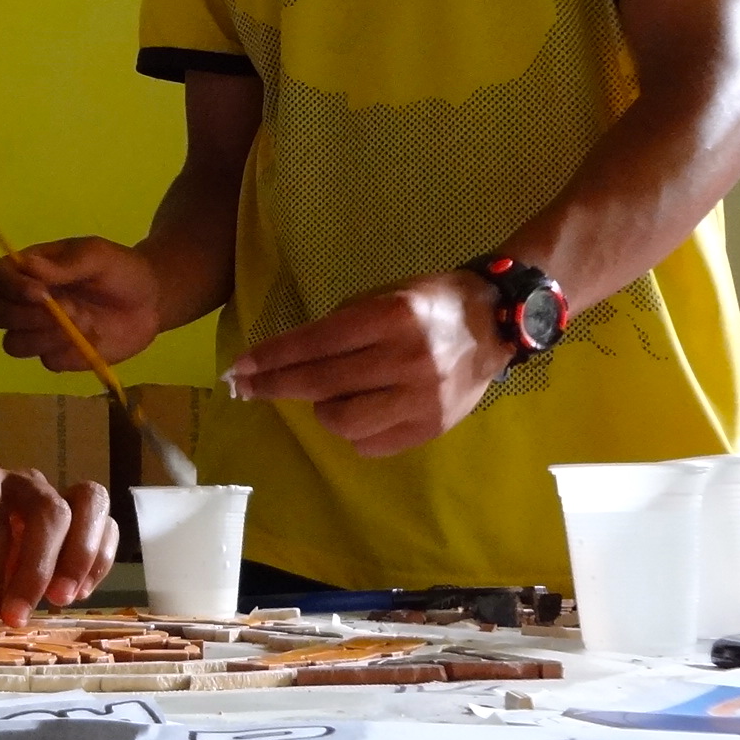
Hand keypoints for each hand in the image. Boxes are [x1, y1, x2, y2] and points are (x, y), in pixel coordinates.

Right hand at [0, 237, 163, 370]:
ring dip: (45, 336)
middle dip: (27, 316)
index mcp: (32, 271)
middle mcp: (28, 303)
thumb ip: (65, 264)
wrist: (151, 302)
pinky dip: (69, 351)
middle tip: (68, 308)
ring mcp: (41, 332)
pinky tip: (95, 337)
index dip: (9, 287)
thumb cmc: (122, 271)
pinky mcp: (59, 356)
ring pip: (14, 344)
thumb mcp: (98, 256)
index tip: (39, 292)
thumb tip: (28, 266)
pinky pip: (47, 361)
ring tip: (84, 321)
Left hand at [0, 460, 117, 635]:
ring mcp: (57, 490)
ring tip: (62, 600)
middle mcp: (21, 481)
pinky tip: (81, 594)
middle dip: (37, 570)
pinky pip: (107, 523)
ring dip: (81, 557)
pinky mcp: (81, 511)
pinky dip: (101, 559)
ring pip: (90, 503)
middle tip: (19, 617)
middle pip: (49, 512)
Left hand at [225, 271, 509, 456]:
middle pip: (322, 383)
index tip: (240, 366)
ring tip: (326, 396)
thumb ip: (343, 325)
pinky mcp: (431, 428)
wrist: (498, 323)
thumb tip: (289, 356)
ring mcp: (421, 399)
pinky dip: (353, 431)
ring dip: (320, 410)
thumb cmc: (433, 303)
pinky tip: (357, 411)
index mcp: (392, 318)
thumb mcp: (387, 295)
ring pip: (343, 422)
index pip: (317, 343)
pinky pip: (371, 444)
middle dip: (275, 385)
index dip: (274, 356)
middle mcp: (406, 360)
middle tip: (245, 388)